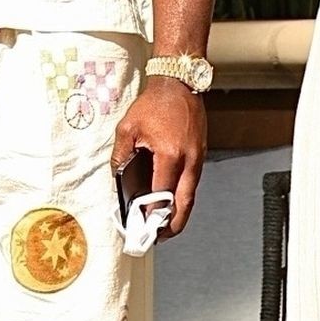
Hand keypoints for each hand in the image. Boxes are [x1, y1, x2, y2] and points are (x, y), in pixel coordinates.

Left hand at [110, 78, 206, 238]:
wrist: (179, 83)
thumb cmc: (155, 103)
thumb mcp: (128, 128)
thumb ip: (121, 155)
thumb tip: (119, 178)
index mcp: (170, 154)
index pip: (162, 194)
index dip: (153, 214)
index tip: (144, 227)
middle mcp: (189, 160)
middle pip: (184, 203)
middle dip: (173, 224)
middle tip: (159, 237)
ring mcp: (198, 158)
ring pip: (191, 195)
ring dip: (179, 213)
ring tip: (164, 226)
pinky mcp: (201, 155)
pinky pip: (192, 182)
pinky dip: (183, 197)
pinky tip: (171, 202)